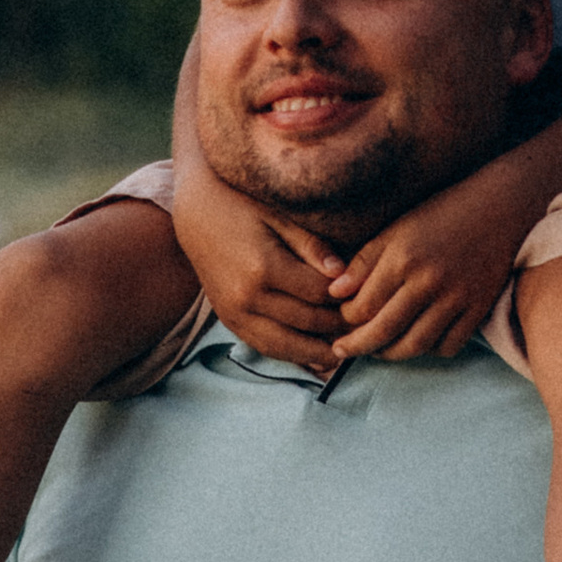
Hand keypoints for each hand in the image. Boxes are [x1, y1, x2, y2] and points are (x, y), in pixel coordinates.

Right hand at [170, 158, 350, 370]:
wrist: (195, 212)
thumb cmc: (242, 204)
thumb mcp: (280, 215)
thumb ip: (312, 245)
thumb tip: (344, 275)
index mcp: (264, 268)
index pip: (319, 294)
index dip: (346, 299)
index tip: (366, 298)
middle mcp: (246, 297)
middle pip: (306, 323)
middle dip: (338, 327)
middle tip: (364, 327)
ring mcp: (233, 312)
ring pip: (285, 346)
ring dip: (316, 353)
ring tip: (344, 354)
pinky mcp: (227, 319)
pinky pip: (263, 346)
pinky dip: (290, 355)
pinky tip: (313, 356)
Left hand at [326, 163, 531, 361]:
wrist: (500, 206)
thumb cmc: (442, 213)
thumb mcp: (397, 228)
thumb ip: (364, 261)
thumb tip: (335, 293)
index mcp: (403, 258)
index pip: (363, 306)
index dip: (346, 318)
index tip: (341, 318)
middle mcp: (428, 282)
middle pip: (384, 331)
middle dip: (358, 346)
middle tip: (342, 351)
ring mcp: (457, 298)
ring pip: (415, 345)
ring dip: (391, 354)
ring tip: (378, 350)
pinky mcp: (479, 308)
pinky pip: (449, 345)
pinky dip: (430, 349)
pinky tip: (418, 340)